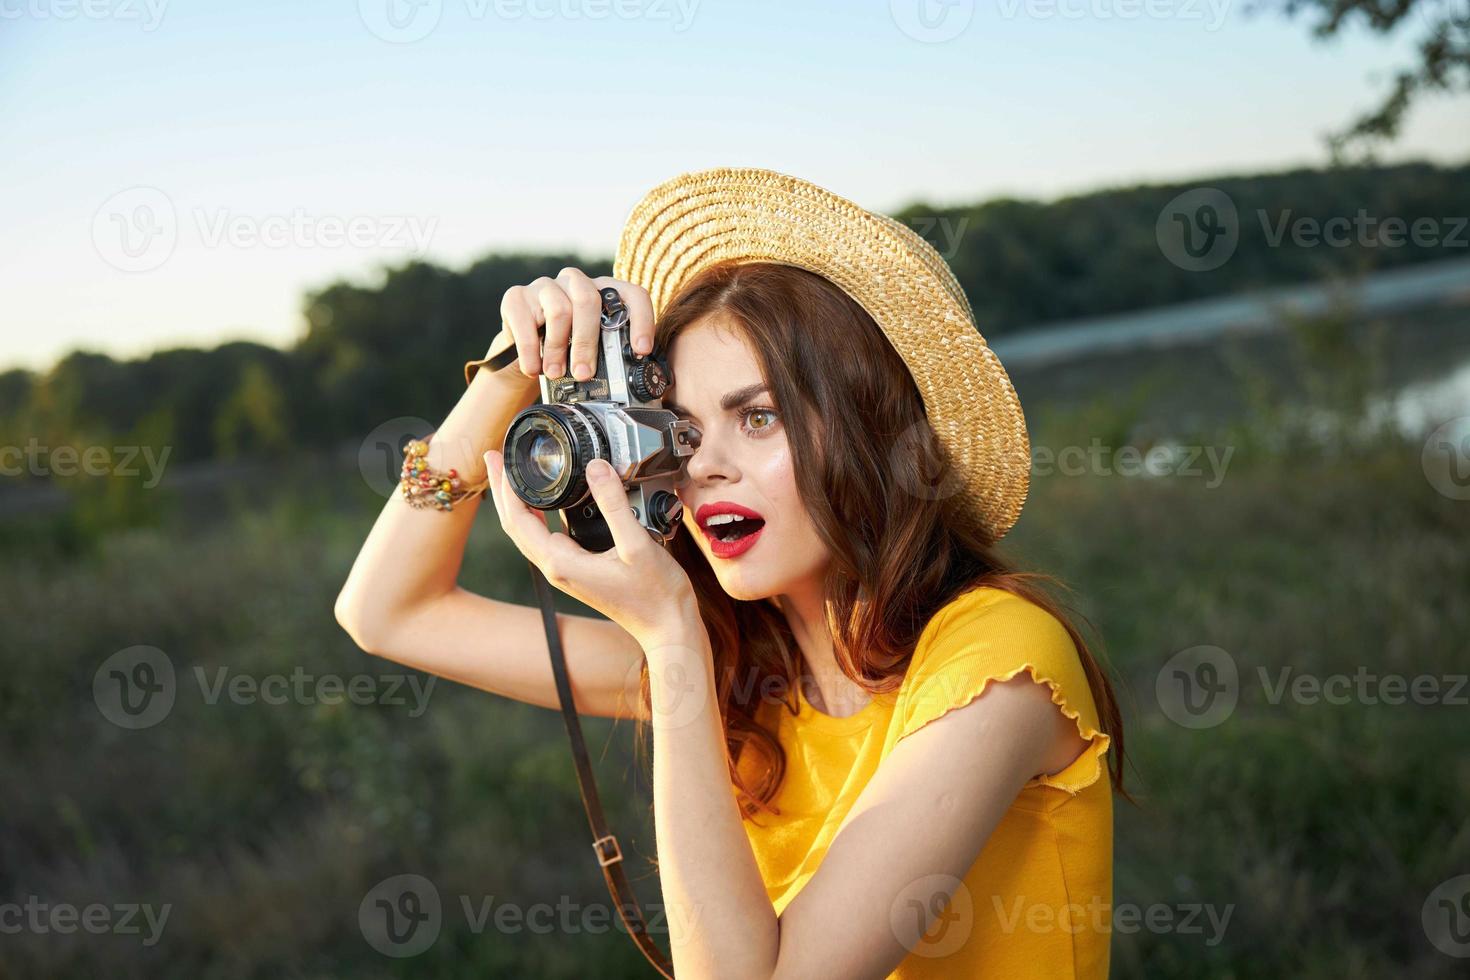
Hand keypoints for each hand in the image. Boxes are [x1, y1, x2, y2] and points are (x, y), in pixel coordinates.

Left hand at [484, 449, 696, 648]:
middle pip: (515, 525)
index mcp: (561, 562)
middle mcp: (557, 568)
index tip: (500, 457)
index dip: (506, 487)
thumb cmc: (655, 594)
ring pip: (529, 533)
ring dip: (517, 502)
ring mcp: (566, 571)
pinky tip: (546, 502)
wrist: (667, 626)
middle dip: (503, 490)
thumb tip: (596, 466)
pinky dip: (537, 515)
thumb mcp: (636, 544)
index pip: (518, 520)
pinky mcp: (578, 571)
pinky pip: (547, 539)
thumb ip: (614, 504)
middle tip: (495, 456)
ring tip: (513, 474)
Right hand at [497, 267, 656, 381]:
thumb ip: (612, 354)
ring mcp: (546, 286)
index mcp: (604, 292)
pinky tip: (533, 368)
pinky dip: (530, 351)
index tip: (641, 350)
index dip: (641, 320)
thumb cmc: (566, 353)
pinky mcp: (517, 297)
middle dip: (587, 343)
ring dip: (557, 348)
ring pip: (559, 310)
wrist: (524, 355)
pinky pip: (526, 321)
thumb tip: (633, 377)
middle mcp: (576, 282)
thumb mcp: (593, 352)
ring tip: (555, 373)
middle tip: (584, 374)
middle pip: (588, 300)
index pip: (632, 294)